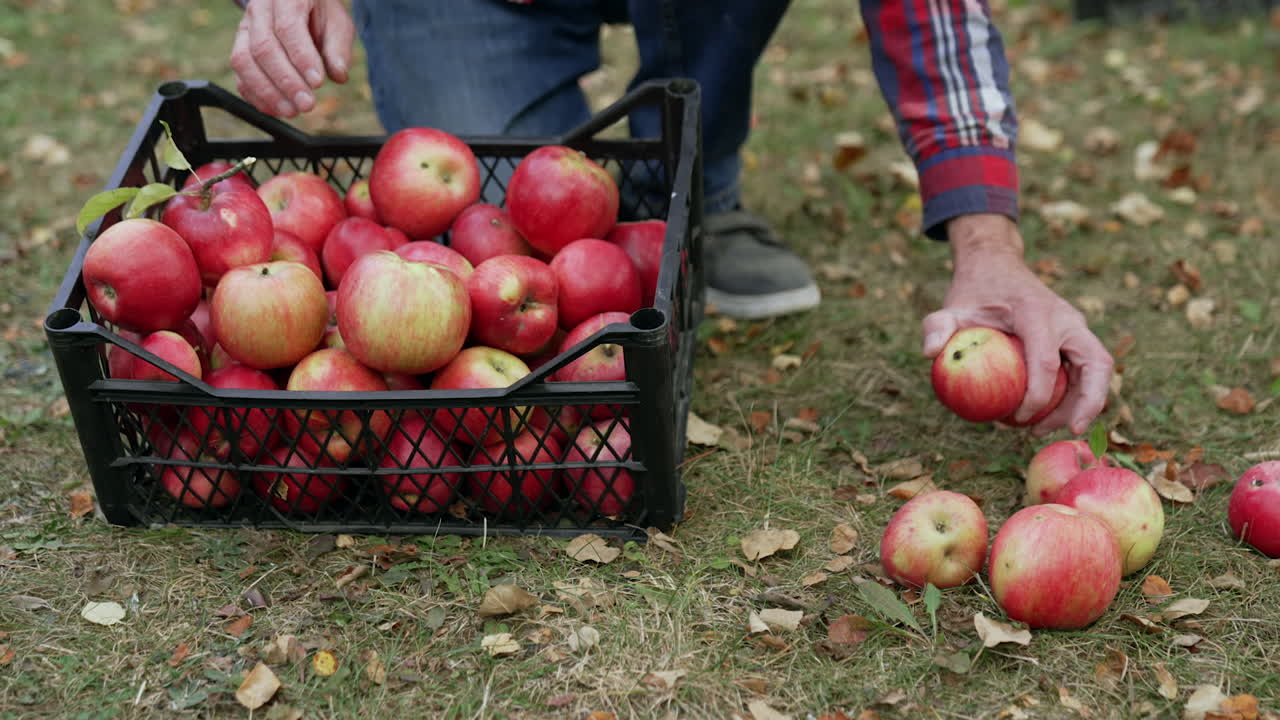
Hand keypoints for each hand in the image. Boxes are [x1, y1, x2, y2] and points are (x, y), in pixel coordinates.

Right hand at [229, 0, 354, 117]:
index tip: (318, 83)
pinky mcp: (239, 47)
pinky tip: (275, 110)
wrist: (295, 0)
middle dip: (286, 81)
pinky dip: (255, 95)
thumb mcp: (337, 22)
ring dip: (267, 92)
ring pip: (243, 61)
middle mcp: (259, 9)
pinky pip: (240, 74)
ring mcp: (244, 28)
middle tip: (307, 104)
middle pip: (263, 47)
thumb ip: (338, 47)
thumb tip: (338, 75)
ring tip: (291, 111)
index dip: (302, 58)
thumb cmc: (319, 12)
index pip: (288, 28)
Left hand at [921, 214, 1113, 435]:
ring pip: (1098, 368)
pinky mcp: (1077, 335)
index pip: (1047, 360)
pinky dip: (1076, 394)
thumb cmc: (974, 293)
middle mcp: (1066, 318)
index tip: (1017, 418)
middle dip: (1088, 402)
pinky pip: (1087, 368)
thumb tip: (929, 353)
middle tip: (1068, 431)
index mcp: (1036, 312)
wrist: (997, 266)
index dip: (1038, 395)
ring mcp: (1076, 326)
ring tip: (1046, 428)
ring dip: (1083, 403)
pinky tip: (1046, 416)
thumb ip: (937, 326)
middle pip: (1096, 363)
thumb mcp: (950, 307)